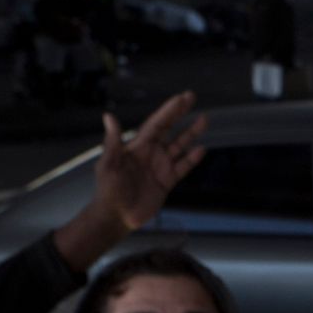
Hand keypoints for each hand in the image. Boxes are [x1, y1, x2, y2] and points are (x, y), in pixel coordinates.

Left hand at [90, 90, 206, 233]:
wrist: (117, 216)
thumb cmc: (108, 189)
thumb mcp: (108, 164)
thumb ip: (113, 141)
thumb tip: (108, 116)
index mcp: (138, 146)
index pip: (156, 124)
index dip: (168, 111)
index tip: (180, 98)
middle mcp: (151, 153)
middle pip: (170, 129)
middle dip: (180, 113)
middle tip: (192, 97)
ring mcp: (160, 167)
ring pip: (180, 146)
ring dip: (191, 133)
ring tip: (204, 120)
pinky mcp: (167, 182)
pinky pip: (182, 167)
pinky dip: (192, 159)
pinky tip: (201, 149)